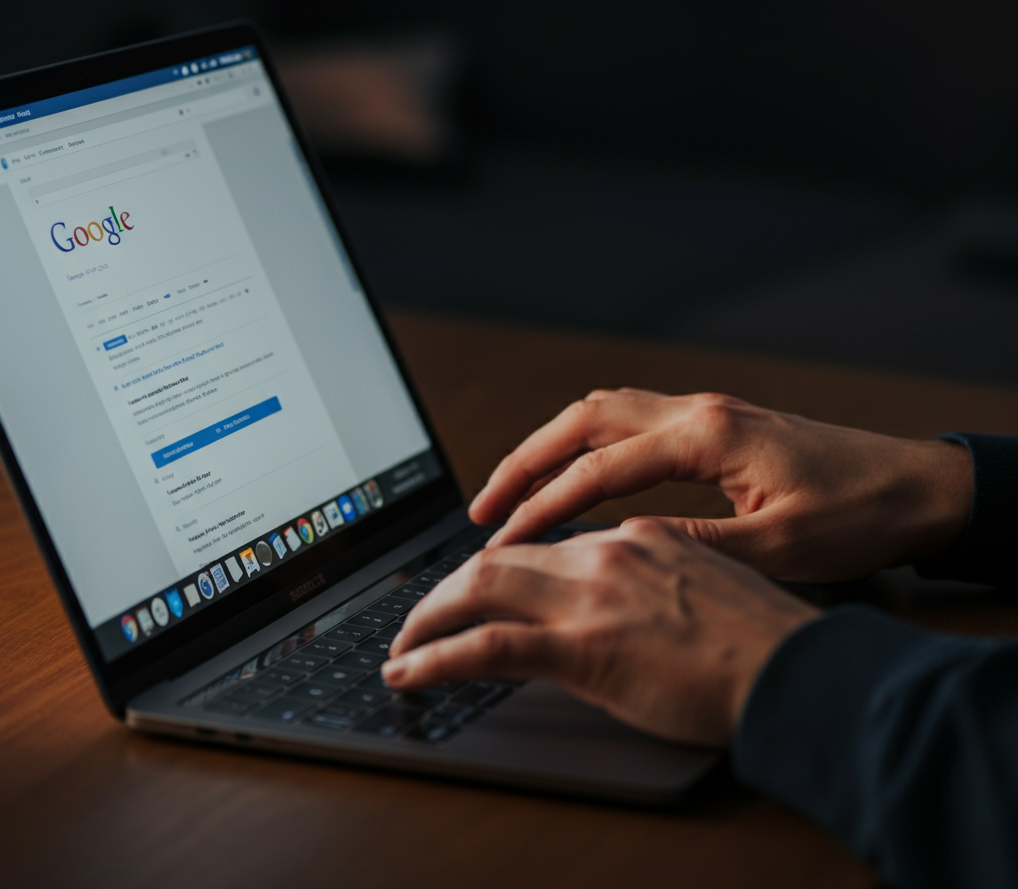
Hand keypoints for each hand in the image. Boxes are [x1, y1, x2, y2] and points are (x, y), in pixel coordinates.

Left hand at [382, 520, 817, 745]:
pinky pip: (486, 646)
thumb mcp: (713, 589)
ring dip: (430, 614)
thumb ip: (659, 581)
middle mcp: (606, 552)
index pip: (548, 545)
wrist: (805, 671)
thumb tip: (623, 601)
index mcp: (638, 536)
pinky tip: (407, 673)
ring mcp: (592, 595)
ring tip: (404, 641)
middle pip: (501, 555)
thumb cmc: (773, 641)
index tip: (479, 588)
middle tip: (421, 613)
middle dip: (448, 585)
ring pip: (480, 586)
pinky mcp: (584, 645)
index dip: (503, 567)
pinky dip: (436, 656)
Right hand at [468, 389, 972, 582]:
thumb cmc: (859, 512)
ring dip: (551, 446)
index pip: (599, 469)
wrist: (916, 485)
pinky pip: (629, 421)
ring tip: (512, 489)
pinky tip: (575, 475)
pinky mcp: (713, 425)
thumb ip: (691, 546)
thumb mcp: (776, 548)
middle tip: (482, 505)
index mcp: (707, 436)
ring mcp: (704, 412)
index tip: (504, 538)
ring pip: (602, 411)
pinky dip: (587, 445)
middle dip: (525, 460)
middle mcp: (697, 411)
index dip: (544, 506)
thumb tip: (620, 550)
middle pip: (583, 419)